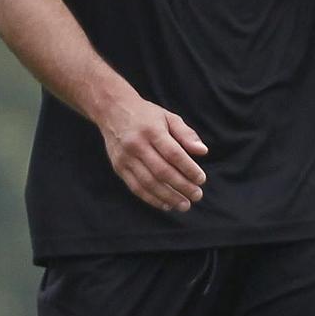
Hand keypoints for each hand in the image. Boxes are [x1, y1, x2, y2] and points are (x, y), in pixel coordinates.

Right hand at [97, 95, 208, 213]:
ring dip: (168, 197)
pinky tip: (166, 204)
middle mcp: (136, 145)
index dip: (188, 169)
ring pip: (148, 182)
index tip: (201, 179)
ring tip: (184, 204)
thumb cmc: (145, 115)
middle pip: (161, 171)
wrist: (112, 110)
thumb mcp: (168, 117)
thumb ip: (186, 134)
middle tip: (197, 195)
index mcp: (151, 131)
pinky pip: (135, 187)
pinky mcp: (118, 167)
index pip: (173, 154)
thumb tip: (202, 151)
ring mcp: (125, 158)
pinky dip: (151, 198)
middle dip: (181, 186)